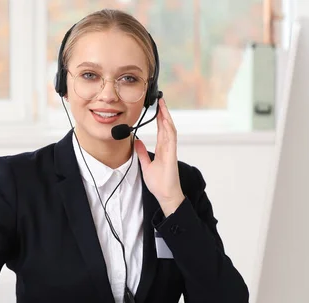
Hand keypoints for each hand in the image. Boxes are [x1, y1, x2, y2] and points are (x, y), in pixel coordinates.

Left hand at [134, 97, 184, 215]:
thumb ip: (141, 153)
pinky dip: (168, 129)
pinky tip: (165, 121)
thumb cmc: (159, 183)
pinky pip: (171, 140)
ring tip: (162, 105)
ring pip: (170, 130)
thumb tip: (136, 141)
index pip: (161, 130)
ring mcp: (171, 151)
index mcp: (163, 150)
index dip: (160, 118)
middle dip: (164, 113)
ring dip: (166, 117)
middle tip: (160, 100)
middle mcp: (168, 148)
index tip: (157, 108)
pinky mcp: (171, 156)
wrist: (166, 195)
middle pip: (167, 126)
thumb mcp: (146, 165)